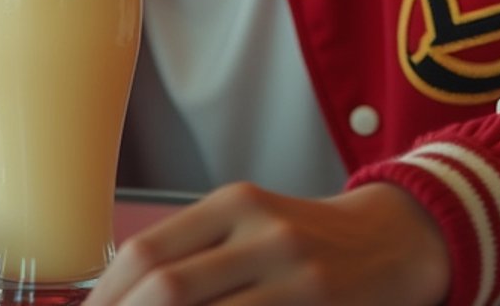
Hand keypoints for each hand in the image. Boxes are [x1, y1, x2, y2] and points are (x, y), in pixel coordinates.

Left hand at [89, 180, 449, 305]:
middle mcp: (259, 228)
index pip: (146, 251)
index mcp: (232, 204)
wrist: (394, 240)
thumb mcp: (251, 228)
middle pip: (167, 286)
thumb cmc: (306, 241)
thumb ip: (197, 256)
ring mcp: (292, 269)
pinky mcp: (316, 302)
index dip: (105, 296)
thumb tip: (121, 297)